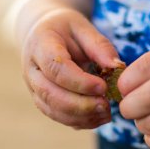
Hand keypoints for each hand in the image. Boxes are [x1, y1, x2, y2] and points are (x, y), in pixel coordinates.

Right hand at [22, 8, 120, 128]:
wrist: (42, 34)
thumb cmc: (65, 28)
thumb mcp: (83, 27)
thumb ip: (99, 46)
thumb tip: (118, 67)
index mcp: (40, 46)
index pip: (56, 69)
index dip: (79, 82)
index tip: (103, 87)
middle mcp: (32, 70)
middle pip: (51, 94)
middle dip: (80, 105)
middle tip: (107, 105)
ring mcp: (34, 88)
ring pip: (53, 110)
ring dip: (80, 116)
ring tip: (106, 113)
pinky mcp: (41, 100)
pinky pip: (57, 116)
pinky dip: (78, 121)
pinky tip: (99, 118)